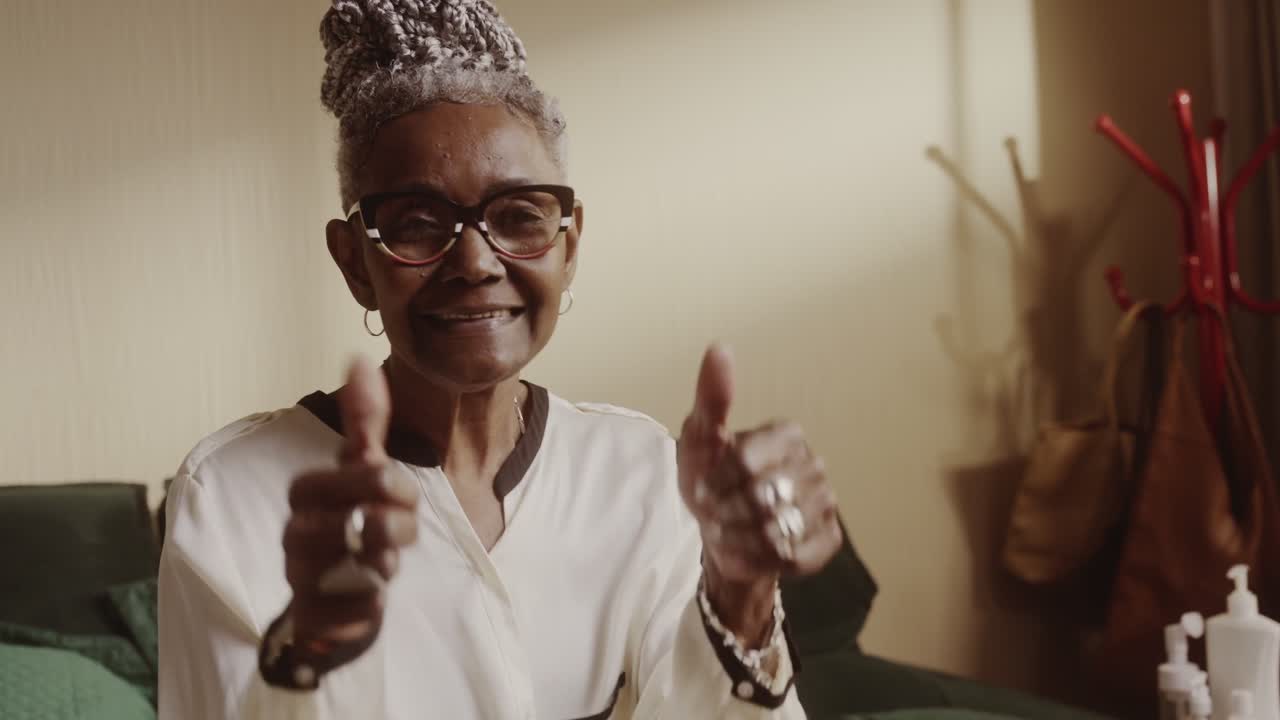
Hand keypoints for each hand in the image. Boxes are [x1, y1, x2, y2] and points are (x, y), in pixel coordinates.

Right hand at [281, 357, 418, 663]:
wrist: (330, 594)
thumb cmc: (348, 520)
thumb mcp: (360, 468)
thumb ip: (363, 421)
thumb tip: (359, 359)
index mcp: (306, 494)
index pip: (350, 478)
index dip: (384, 481)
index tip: (400, 485)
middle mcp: (295, 535)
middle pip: (356, 524)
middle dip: (392, 524)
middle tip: (399, 527)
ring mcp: (300, 578)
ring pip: (358, 568)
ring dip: (384, 562)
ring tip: (384, 560)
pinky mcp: (313, 620)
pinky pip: (351, 614)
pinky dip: (370, 605)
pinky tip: (371, 595)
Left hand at [677, 344, 841, 638]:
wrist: (722, 534)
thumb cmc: (711, 480)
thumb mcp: (700, 439)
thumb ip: (712, 397)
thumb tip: (720, 347)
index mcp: (787, 434)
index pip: (745, 461)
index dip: (716, 481)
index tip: (703, 488)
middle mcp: (814, 465)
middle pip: (760, 498)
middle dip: (725, 512)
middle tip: (715, 514)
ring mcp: (826, 503)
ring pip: (775, 531)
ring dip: (738, 538)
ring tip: (729, 532)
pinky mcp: (829, 540)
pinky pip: (792, 556)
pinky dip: (759, 558)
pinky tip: (750, 550)